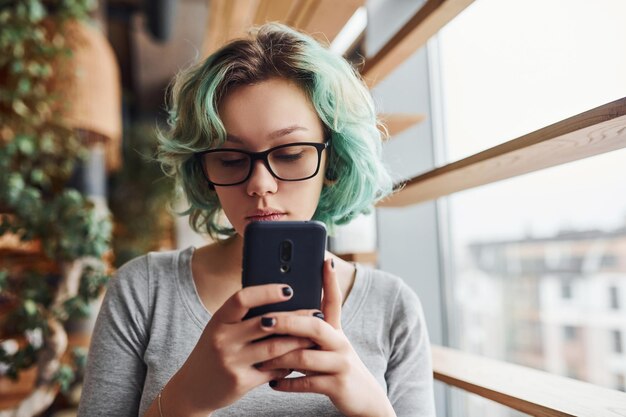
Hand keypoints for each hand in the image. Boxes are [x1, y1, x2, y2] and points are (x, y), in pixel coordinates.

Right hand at [163, 284, 316, 416]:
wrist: (192, 389)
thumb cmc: (213, 351)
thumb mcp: (220, 329)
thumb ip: (242, 317)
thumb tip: (281, 298)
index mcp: (218, 320)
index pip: (242, 298)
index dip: (267, 292)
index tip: (289, 289)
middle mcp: (223, 339)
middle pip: (266, 323)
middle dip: (296, 318)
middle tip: (316, 313)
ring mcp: (231, 362)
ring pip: (274, 347)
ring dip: (298, 341)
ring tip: (314, 334)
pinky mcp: (241, 382)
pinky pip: (273, 370)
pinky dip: (289, 364)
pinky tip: (299, 358)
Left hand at [257, 259, 396, 416]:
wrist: (365, 400)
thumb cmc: (335, 368)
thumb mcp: (328, 347)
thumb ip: (309, 332)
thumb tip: (277, 316)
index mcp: (335, 331)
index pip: (334, 300)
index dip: (330, 280)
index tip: (324, 260)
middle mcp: (340, 343)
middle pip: (314, 326)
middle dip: (287, 321)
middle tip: (265, 320)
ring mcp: (340, 364)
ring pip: (305, 356)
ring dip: (279, 357)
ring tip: (261, 359)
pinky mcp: (338, 385)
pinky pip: (307, 382)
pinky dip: (287, 383)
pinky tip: (273, 383)